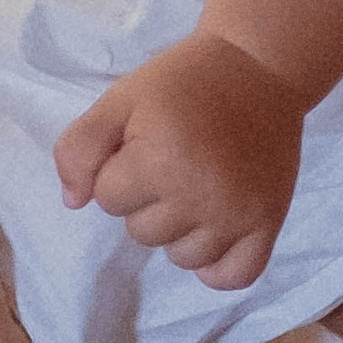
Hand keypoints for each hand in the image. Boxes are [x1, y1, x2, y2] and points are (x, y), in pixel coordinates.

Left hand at [54, 32, 303, 289]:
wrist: (259, 67)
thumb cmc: (182, 82)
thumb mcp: (119, 99)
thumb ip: (80, 149)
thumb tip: (73, 202)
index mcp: (161, 162)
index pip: (107, 199)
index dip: (118, 170)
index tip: (143, 144)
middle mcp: (201, 197)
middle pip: (142, 232)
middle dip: (145, 200)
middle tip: (173, 160)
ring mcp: (239, 216)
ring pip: (181, 257)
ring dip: (177, 230)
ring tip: (193, 188)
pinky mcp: (269, 224)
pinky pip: (233, 275)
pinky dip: (216, 265)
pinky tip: (211, 234)